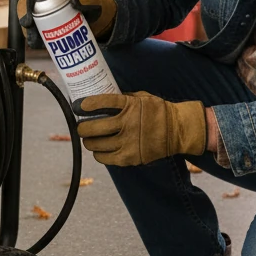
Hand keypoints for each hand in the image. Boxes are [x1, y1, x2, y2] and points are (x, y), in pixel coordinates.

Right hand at [16, 0, 116, 49]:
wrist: (93, 18)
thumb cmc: (92, 3)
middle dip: (25, 8)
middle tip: (28, 22)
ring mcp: (40, 5)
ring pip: (26, 12)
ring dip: (26, 24)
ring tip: (33, 37)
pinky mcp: (40, 19)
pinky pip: (31, 26)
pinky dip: (31, 34)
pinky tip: (35, 42)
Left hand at [75, 91, 206, 166]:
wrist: (178, 130)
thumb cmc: (158, 111)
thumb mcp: (141, 97)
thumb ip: (122, 99)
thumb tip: (100, 100)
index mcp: (130, 106)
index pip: (102, 102)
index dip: (86, 104)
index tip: (77, 106)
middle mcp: (128, 124)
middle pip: (93, 128)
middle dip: (82, 127)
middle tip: (81, 126)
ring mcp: (128, 143)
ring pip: (96, 145)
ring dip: (88, 141)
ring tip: (89, 138)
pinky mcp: (130, 158)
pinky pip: (105, 158)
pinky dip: (98, 154)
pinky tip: (99, 149)